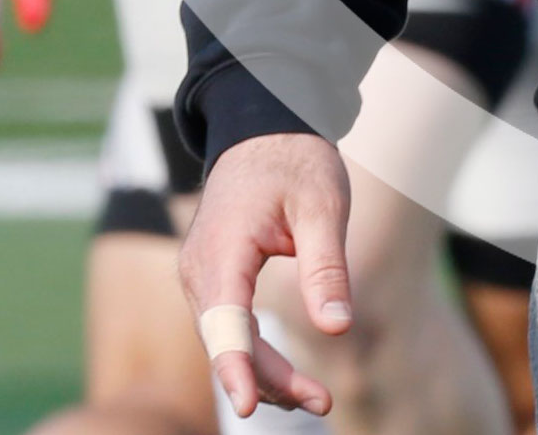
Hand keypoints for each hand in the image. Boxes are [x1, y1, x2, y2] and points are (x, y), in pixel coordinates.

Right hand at [178, 132, 353, 419]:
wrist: (264, 129)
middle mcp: (199, 270)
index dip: (236, 367)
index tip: (248, 406)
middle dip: (271, 379)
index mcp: (222, 250)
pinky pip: (229, 325)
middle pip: (228, 340)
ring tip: (316, 398)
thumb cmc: (296, 162)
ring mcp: (201, 276)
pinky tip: (287, 378)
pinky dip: (256, 352)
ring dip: (266, 371)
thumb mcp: (323, 207)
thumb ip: (326, 267)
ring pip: (228, 339)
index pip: (225, 320)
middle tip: (323, 402)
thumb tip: (337, 328)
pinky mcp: (213, 280)